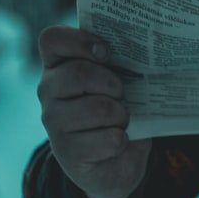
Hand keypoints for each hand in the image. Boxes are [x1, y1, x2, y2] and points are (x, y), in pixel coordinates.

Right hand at [36, 26, 151, 197]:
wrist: (113, 158)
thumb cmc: (116, 105)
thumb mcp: (117, 77)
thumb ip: (118, 58)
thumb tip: (150, 46)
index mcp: (58, 64)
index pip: (52, 39)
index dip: (80, 41)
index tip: (106, 53)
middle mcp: (48, 91)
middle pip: (79, 73)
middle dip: (112, 83)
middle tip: (121, 93)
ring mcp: (53, 122)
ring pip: (99, 108)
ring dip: (121, 115)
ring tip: (120, 119)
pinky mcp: (67, 152)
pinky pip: (109, 139)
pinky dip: (123, 140)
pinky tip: (117, 141)